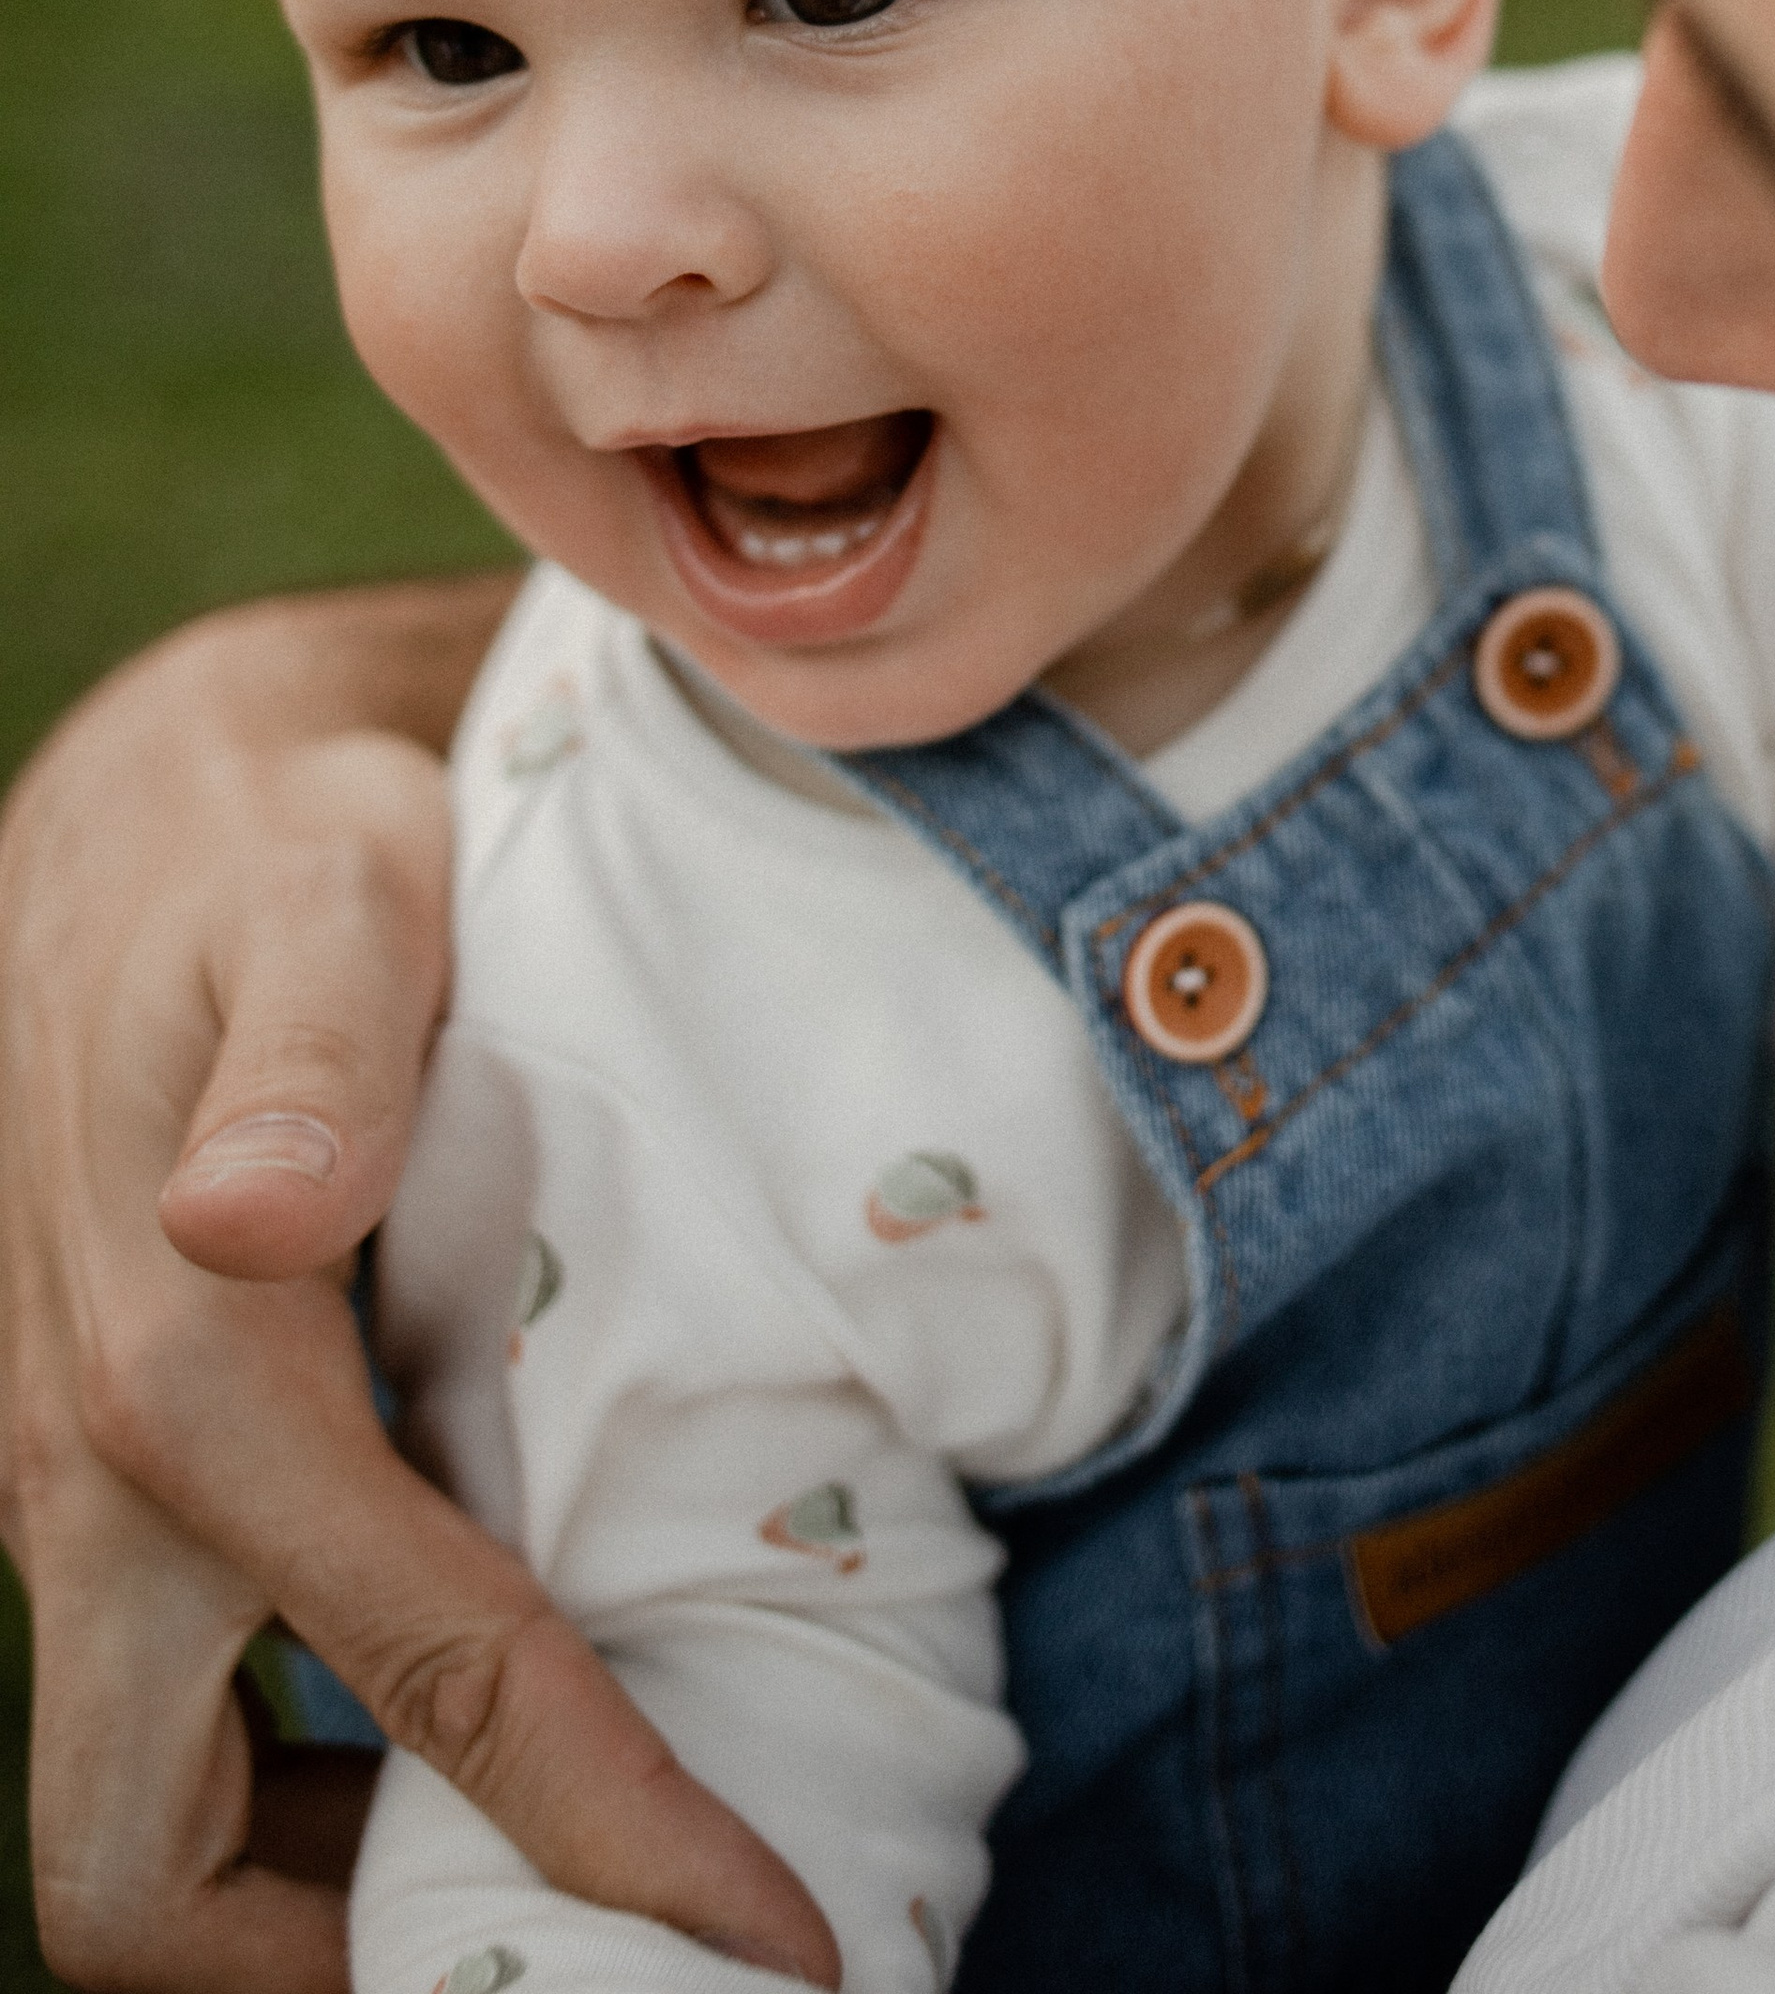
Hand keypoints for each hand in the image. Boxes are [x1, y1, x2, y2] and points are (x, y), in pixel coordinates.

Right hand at [0, 580, 840, 1992]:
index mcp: (174, 1387)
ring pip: (151, 1820)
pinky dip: (309, 1765)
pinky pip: (178, 1712)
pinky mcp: (106, 1484)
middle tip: (615, 1956)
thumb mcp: (328, 896)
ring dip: (326, 1884)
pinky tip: (482, 1695)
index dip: (604, 1842)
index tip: (784, 1946)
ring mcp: (76, 1500)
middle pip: (142, 1883)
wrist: (157, 811)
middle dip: (343, 1967)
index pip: (421, 1684)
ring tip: (582, 1854)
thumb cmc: (278, 853)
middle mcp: (89, 1486)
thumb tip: (255, 1220)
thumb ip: (312, 1048)